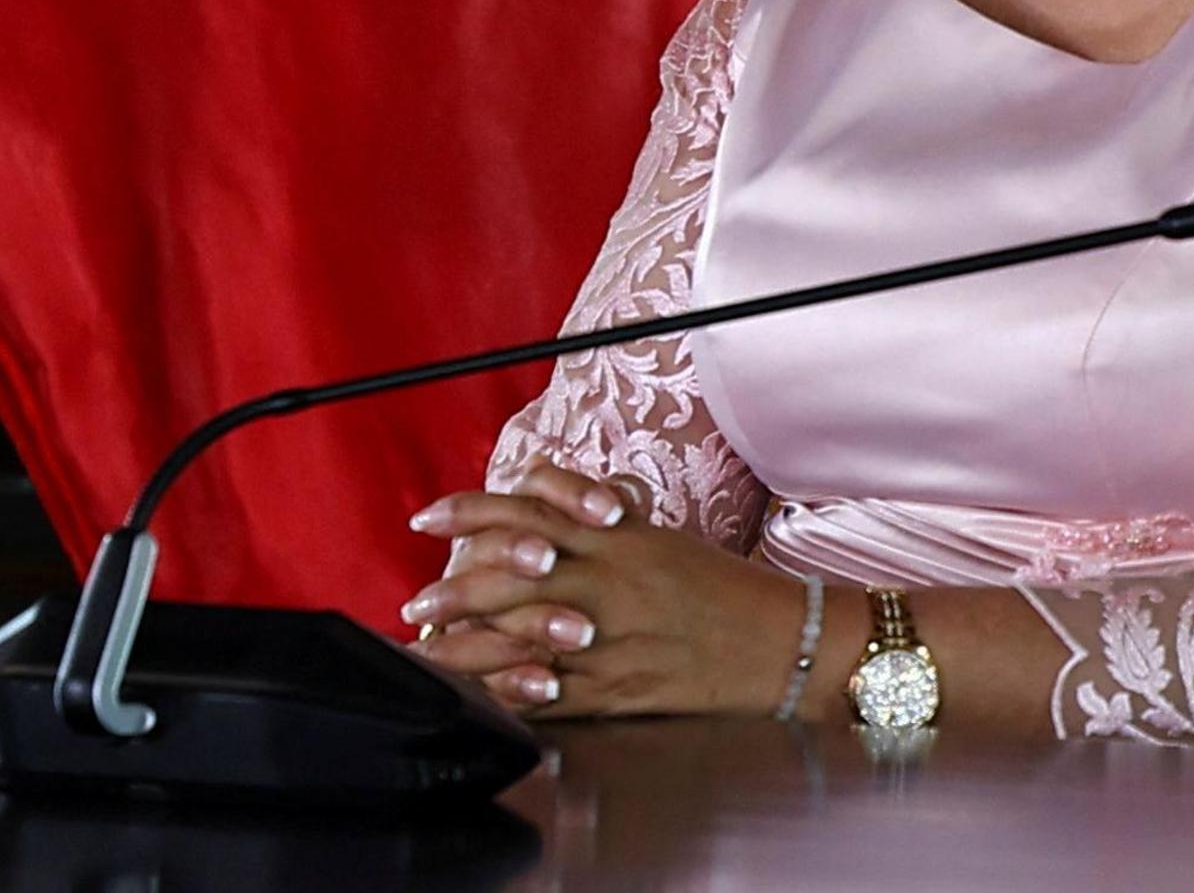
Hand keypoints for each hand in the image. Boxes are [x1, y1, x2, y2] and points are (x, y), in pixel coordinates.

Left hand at [399, 460, 815, 718]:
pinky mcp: (618, 692)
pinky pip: (550, 696)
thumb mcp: (654, 535)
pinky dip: (508, 695)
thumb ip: (592, 518)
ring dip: (467, 648)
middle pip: (508, 578)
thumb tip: (535, 497)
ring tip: (430, 650)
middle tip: (414, 603)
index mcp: (612, 537)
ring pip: (518, 640)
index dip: (467, 513)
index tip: (425, 519)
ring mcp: (609, 641)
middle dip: (452, 592)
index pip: (523, 511)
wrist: (779, 639)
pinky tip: (478, 696)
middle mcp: (604, 583)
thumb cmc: (715, 585)